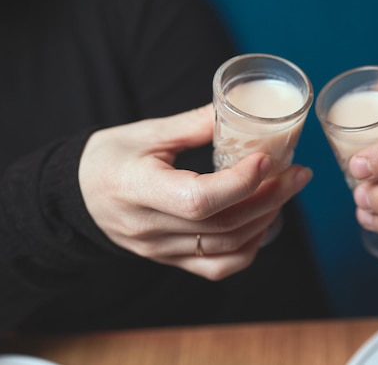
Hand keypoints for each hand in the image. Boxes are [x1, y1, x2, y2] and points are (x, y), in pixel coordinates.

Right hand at [78, 104, 311, 279]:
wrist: (79, 196)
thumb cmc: (110, 158)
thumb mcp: (146, 132)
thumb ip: (194, 124)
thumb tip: (240, 111)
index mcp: (137, 188)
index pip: (198, 199)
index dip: (240, 183)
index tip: (268, 158)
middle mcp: (149, 228)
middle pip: (223, 224)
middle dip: (270, 197)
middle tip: (298, 173)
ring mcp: (161, 250)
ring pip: (227, 247)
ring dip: (266, 219)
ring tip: (288, 190)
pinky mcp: (170, 260)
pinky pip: (218, 267)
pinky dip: (250, 247)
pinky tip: (265, 221)